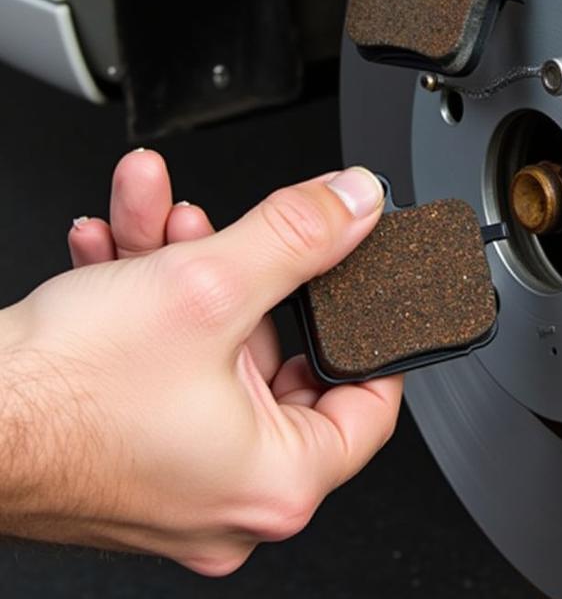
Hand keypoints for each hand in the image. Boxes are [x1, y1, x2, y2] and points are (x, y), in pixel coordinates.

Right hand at [0, 151, 398, 574]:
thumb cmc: (55, 398)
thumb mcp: (207, 285)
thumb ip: (300, 236)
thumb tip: (355, 205)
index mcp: (274, 482)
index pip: (368, 406)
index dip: (366, 334)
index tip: (359, 292)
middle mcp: (226, 494)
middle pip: (273, 356)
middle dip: (245, 270)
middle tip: (233, 230)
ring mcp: (173, 475)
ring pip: (208, 344)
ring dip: (183, 267)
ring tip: (156, 213)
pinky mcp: (127, 449)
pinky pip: (163, 363)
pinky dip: (145, 299)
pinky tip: (115, 243)